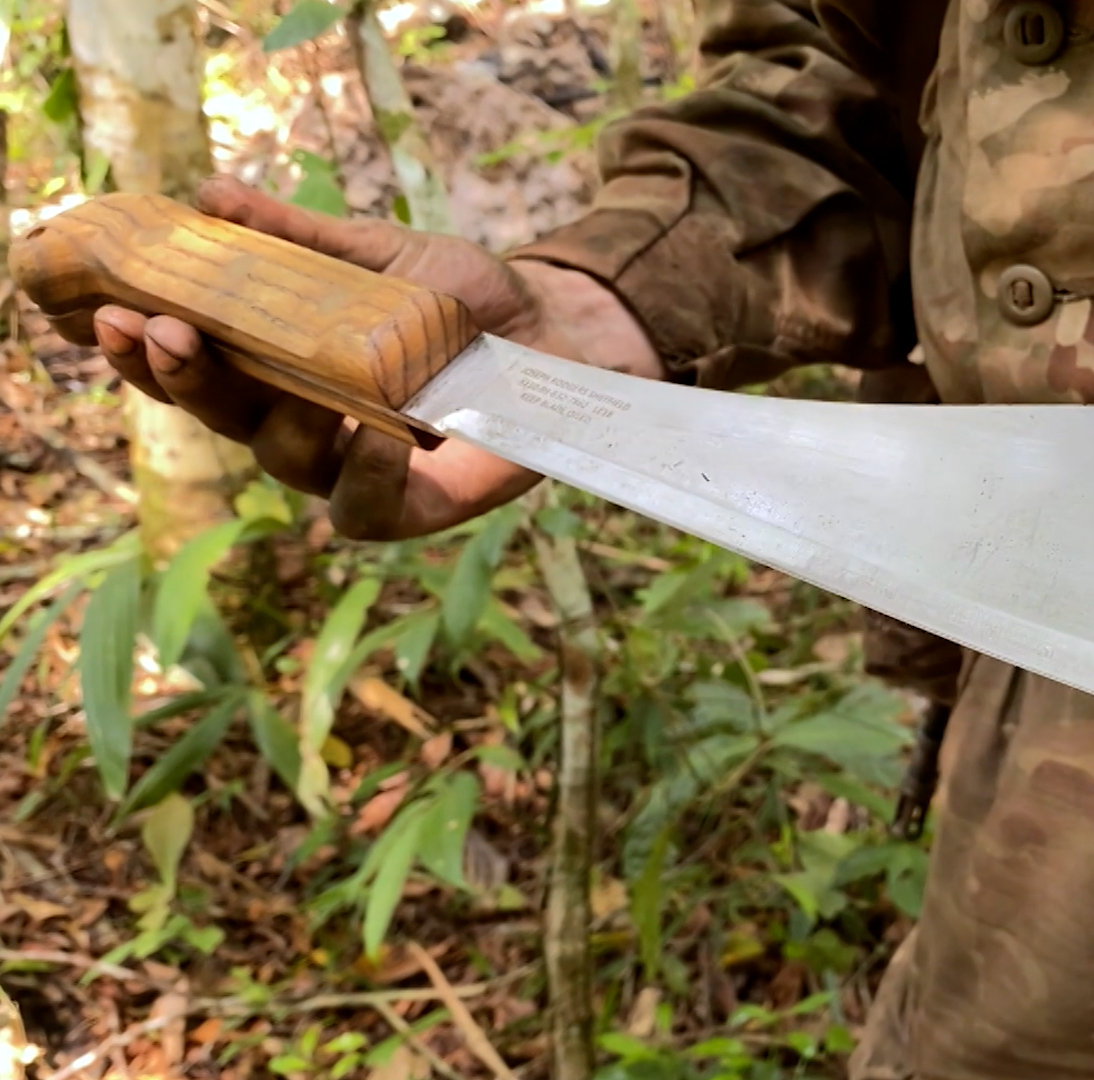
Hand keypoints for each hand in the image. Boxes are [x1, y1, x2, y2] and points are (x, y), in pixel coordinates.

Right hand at [82, 175, 659, 539]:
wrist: (560, 329)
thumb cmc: (464, 298)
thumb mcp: (377, 254)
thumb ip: (297, 236)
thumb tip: (211, 193)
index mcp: (286, 369)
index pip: (199, 369)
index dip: (147, 350)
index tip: (108, 309)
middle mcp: (310, 425)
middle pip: (225, 416)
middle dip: (180, 375)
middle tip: (154, 330)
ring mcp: (357, 470)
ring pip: (281, 460)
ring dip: (256, 415)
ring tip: (245, 364)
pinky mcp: (413, 505)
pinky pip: (363, 505)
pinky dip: (358, 472)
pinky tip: (366, 431)